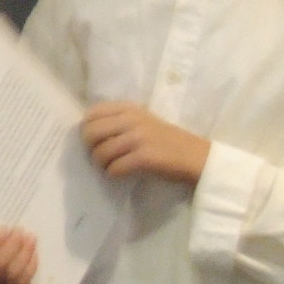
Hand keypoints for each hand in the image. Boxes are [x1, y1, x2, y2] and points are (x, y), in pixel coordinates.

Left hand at [80, 102, 208, 182]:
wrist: (196, 156)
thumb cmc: (166, 140)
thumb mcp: (142, 121)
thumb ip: (118, 121)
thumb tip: (88, 131)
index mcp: (129, 108)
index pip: (92, 114)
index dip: (87, 129)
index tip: (96, 140)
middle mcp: (132, 119)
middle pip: (91, 133)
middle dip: (91, 148)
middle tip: (101, 156)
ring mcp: (138, 138)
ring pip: (100, 153)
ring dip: (102, 164)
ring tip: (111, 166)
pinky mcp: (143, 157)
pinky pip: (114, 168)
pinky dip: (113, 174)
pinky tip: (121, 173)